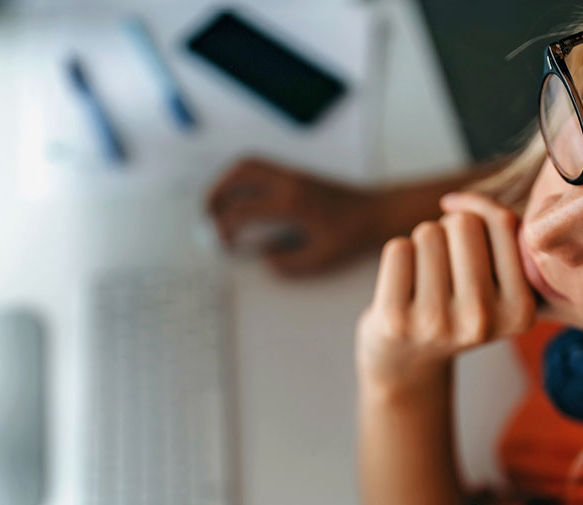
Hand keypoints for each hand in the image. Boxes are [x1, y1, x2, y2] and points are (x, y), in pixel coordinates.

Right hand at [206, 157, 379, 275]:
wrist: (374, 212)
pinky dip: (241, 178)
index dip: (225, 227)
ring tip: (217, 206)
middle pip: (240, 173)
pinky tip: (239, 199)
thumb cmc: (351, 235)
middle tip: (207, 216)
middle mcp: (289, 181)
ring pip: (248, 164)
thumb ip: (288, 263)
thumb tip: (263, 259)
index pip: (244, 209)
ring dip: (226, 181)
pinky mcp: (295, 173)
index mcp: (292, 202)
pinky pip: (260, 167)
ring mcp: (292, 173)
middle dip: (217, 193)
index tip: (222, 243)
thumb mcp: (320, 258)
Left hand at [356, 192, 535, 391]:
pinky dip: (398, 257)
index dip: (481, 215)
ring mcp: (436, 324)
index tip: (472, 238)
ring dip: (422, 246)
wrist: (407, 363)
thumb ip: (499, 233)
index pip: (504, 224)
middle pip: (463, 223)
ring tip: (424, 283)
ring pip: (428, 232)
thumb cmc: (455, 306)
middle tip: (445, 270)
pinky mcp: (395, 320)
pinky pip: (398, 248)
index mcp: (520, 311)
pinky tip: (401, 289)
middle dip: (449, 232)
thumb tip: (453, 201)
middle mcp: (481, 321)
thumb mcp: (497, 280)